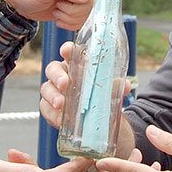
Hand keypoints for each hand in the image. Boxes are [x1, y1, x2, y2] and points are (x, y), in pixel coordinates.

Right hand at [39, 41, 133, 156]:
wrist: (99, 121)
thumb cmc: (101, 98)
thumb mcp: (110, 91)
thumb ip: (115, 86)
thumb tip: (125, 85)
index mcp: (76, 65)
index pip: (69, 53)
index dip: (67, 50)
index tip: (67, 51)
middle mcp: (63, 76)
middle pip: (53, 69)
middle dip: (57, 76)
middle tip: (65, 84)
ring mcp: (54, 92)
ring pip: (46, 89)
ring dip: (53, 96)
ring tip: (61, 104)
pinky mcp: (50, 109)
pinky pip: (46, 109)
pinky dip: (52, 114)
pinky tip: (59, 119)